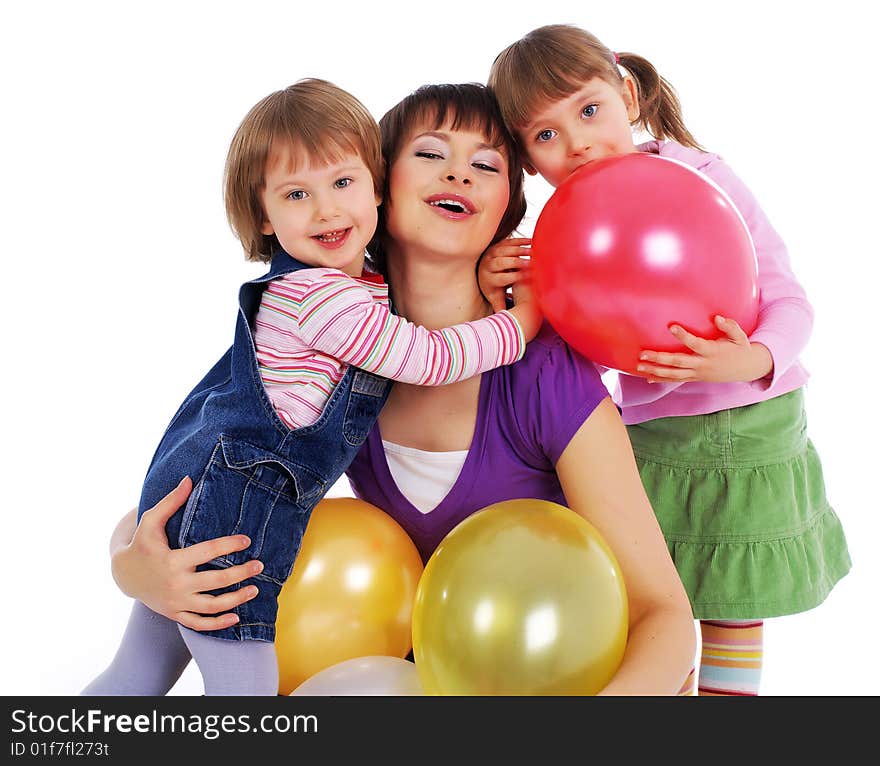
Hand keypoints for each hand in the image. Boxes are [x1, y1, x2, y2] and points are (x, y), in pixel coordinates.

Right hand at [112, 476, 263, 630]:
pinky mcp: (175, 614)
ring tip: (255, 589)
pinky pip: (199, 624)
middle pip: (216, 581)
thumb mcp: (151, 521)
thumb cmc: (142, 543)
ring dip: (236, 600)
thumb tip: (189, 479)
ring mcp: (176, 602)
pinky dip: (218, 624)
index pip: (207, 552)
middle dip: (241, 574)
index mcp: (173, 560)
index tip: (247, 540)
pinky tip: (236, 617)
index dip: (229, 545)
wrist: (124, 575)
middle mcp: (176, 584)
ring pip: (212, 606)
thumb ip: (171, 501)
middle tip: (259, 565)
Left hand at [478, 237, 531, 311]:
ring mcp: (492, 253)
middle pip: (501, 262)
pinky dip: (520, 241)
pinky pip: (508, 241)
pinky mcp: (497, 245)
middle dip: (516, 262)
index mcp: (489, 279)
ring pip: (505, 250)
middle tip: (531, 262)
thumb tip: (505, 321)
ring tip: (533, 251)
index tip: (530, 277)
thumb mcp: (495, 297)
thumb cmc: (494, 287)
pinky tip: (532, 242)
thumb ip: (501, 306)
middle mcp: (488, 265)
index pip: (502, 278)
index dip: (515, 277)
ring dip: (519, 250)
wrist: (482, 271)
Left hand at [636, 315, 773, 383]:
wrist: (746, 369)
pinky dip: (662, 380)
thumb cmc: (740, 348)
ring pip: (674, 374)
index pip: (695, 344)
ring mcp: (698, 373)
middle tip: (643, 353)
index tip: (671, 326)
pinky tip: (648, 378)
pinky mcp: (695, 378)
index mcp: (712, 351)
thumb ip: (730, 326)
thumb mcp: (740, 336)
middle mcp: (702, 364)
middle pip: (678, 362)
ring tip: (639, 366)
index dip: (683, 336)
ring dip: (656, 371)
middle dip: (660, 358)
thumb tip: (717, 318)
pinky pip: (676, 380)